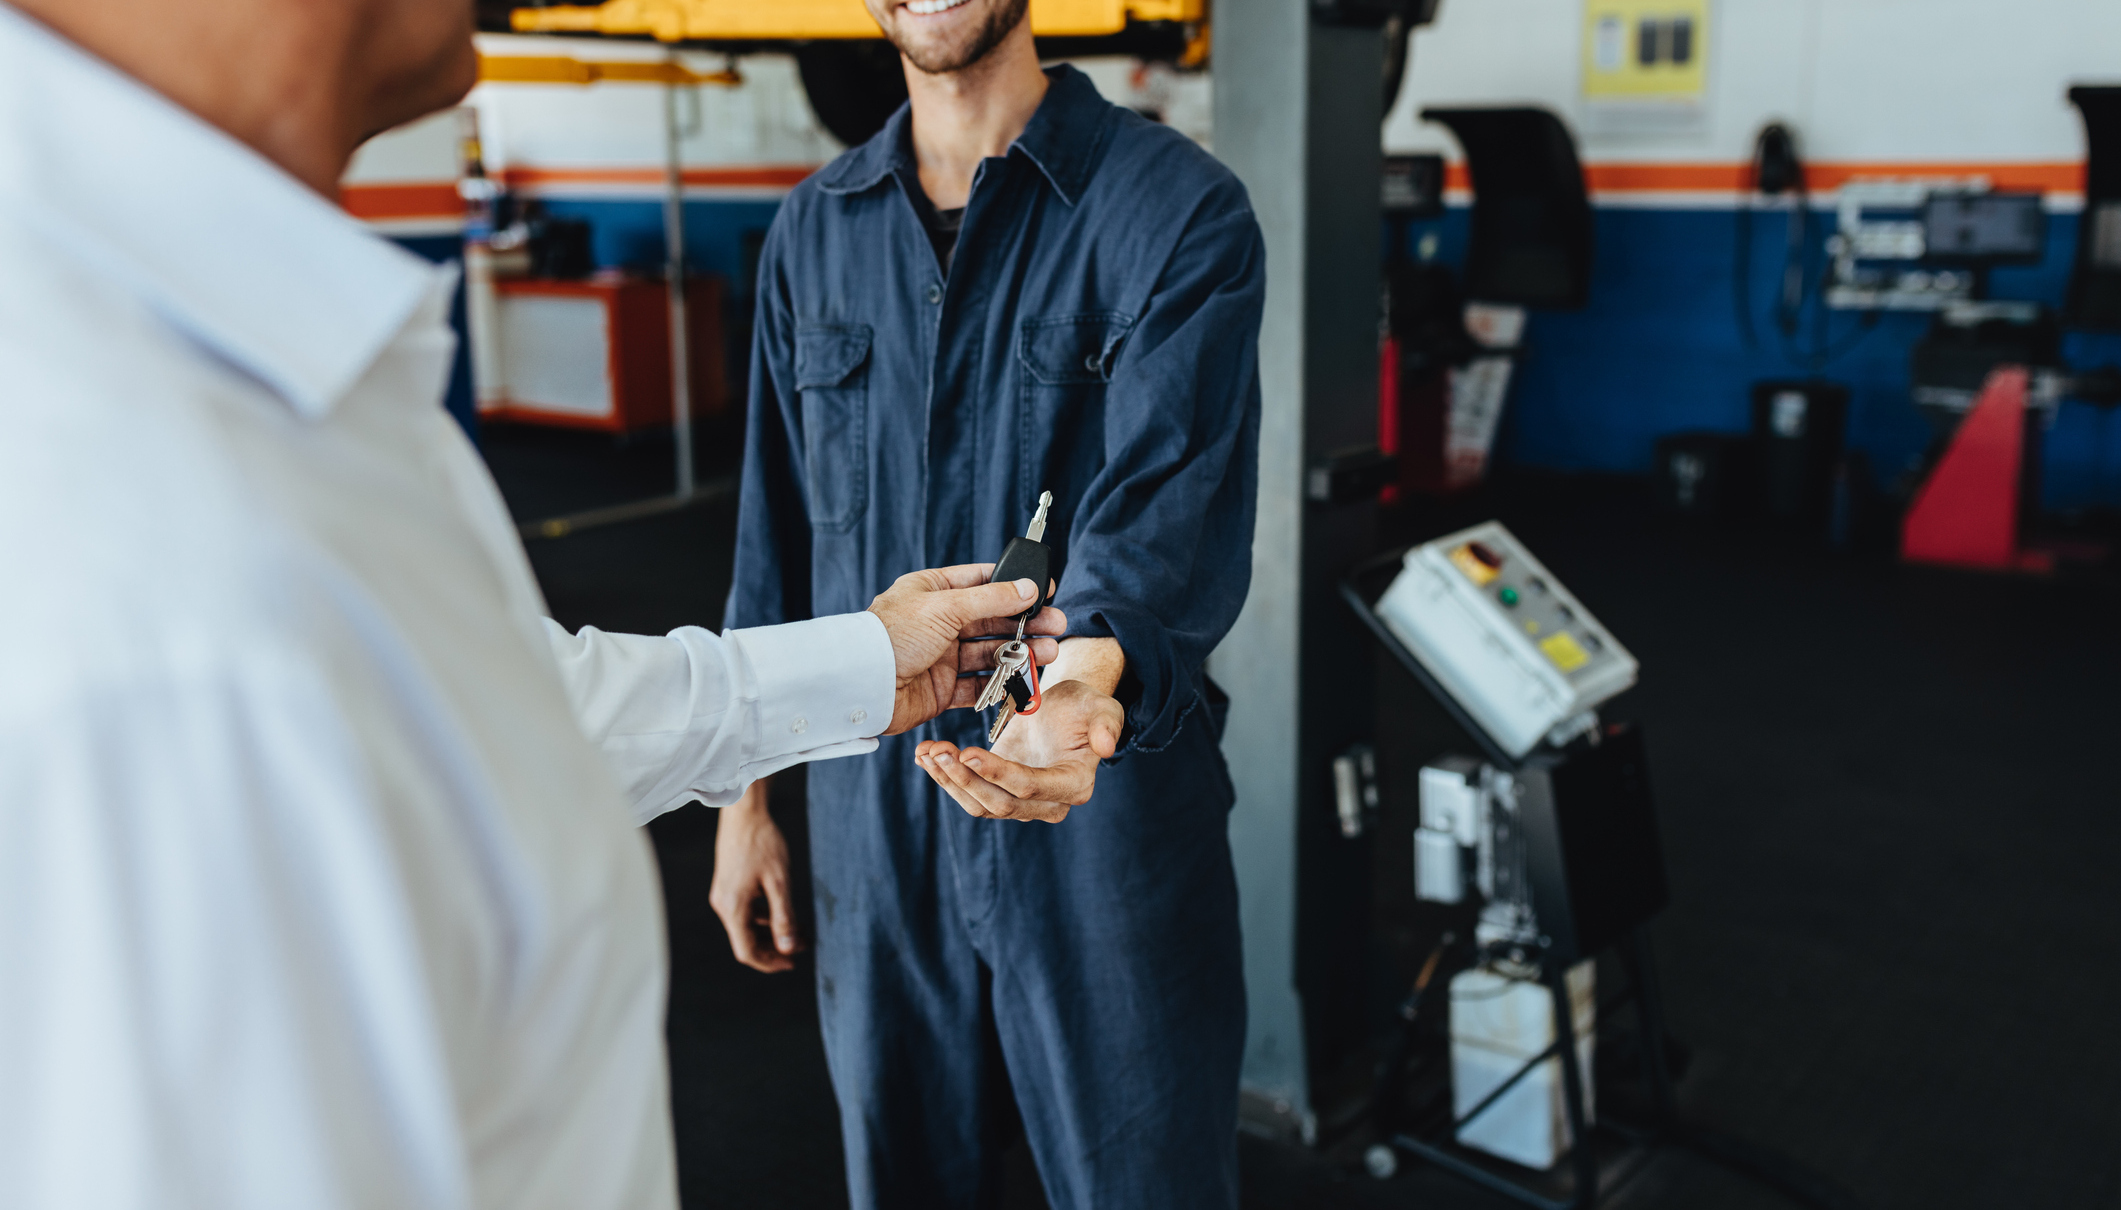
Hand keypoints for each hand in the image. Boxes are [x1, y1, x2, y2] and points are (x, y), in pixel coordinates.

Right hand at [708, 779, 798, 972]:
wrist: (745, 813)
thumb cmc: (763, 843)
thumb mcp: (780, 882)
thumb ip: (784, 917)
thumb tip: (788, 949)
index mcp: (732, 908)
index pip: (747, 951)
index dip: (770, 962)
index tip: (792, 963)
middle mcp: (723, 905)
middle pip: (746, 941)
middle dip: (774, 947)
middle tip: (802, 946)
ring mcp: (723, 895)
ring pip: (747, 927)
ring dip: (771, 932)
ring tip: (799, 931)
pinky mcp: (728, 886)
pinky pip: (745, 912)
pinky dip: (764, 918)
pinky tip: (783, 913)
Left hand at [866, 564, 1064, 734]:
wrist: (862, 685)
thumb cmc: (892, 636)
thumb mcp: (945, 607)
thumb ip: (991, 599)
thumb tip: (1028, 588)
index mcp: (933, 592)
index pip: (981, 582)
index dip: (1014, 585)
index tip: (1045, 589)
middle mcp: (938, 623)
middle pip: (992, 620)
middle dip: (1026, 623)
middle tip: (1057, 625)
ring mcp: (941, 657)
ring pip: (990, 653)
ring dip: (1020, 652)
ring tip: (1049, 653)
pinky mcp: (942, 689)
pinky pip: (979, 685)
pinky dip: (1002, 683)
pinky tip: (1025, 679)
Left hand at [914, 679, 1124, 822]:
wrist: (1065, 708)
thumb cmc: (1084, 706)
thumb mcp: (1101, 706)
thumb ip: (1107, 724)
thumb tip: (1107, 747)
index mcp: (1074, 784)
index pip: (1030, 787)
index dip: (998, 774)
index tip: (969, 752)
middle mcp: (1048, 803)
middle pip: (1000, 803)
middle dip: (964, 780)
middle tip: (937, 751)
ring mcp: (1020, 802)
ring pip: (978, 804)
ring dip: (948, 781)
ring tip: (926, 752)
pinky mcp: (998, 791)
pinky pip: (969, 792)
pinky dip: (944, 776)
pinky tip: (924, 755)